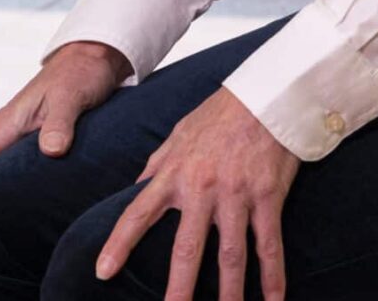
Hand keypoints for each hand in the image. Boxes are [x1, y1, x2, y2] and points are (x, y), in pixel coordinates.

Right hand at [0, 40, 130, 190]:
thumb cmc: (80, 74)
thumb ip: (60, 123)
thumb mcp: (71, 97)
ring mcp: (18, 139)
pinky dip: (6, 192)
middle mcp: (5, 134)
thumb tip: (51, 151)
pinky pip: (11, 172)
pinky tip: (17, 215)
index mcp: (5, 125)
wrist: (93, 57)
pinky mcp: (35, 142)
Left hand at [96, 88, 298, 300]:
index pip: (138, 213)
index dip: (119, 244)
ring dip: (228, 293)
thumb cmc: (218, 116)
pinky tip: (274, 300)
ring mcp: (236, 196)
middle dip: (177, 288)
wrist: (263, 96)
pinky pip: (269, 245)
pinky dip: (273, 276)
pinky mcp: (267, 198)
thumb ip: (156, 165)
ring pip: (230, 256)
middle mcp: (202, 190)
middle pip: (186, 249)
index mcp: (174, 174)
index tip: (104, 271)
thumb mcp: (178, 135)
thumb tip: (136, 188)